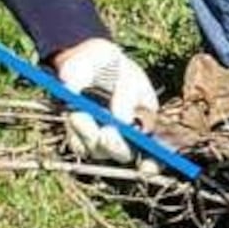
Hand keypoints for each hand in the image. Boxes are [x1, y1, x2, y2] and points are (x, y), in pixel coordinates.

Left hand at [53, 39, 158, 165]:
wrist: (85, 61)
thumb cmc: (114, 69)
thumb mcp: (126, 76)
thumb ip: (127, 97)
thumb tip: (122, 120)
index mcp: (145, 124)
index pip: (154, 153)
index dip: (152, 164)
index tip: (145, 166)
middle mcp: (126, 138)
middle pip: (123, 155)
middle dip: (114, 145)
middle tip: (106, 132)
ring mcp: (103, 141)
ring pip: (97, 151)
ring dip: (88, 131)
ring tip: (79, 110)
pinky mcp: (82, 139)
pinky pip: (78, 145)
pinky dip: (75, 131)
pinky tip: (74, 112)